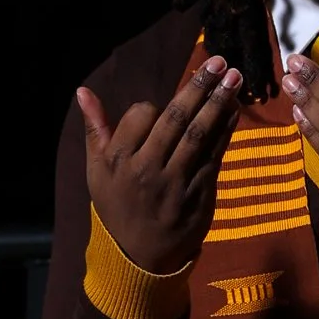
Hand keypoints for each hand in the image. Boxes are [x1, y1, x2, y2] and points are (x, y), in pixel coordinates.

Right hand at [78, 54, 245, 276]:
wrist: (140, 257)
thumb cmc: (117, 206)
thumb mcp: (97, 171)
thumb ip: (95, 129)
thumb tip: (83, 91)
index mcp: (118, 160)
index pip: (142, 115)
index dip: (155, 105)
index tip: (163, 105)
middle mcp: (147, 169)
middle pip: (176, 119)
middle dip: (199, 86)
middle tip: (220, 61)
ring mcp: (176, 182)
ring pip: (200, 134)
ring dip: (220, 102)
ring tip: (235, 77)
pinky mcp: (200, 194)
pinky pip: (215, 155)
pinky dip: (227, 130)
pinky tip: (234, 110)